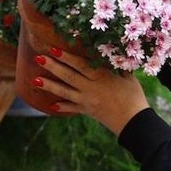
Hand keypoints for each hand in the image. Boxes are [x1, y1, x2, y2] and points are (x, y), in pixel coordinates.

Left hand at [32, 47, 149, 134]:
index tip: (53, 48)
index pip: (81, 64)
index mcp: (102, 77)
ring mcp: (87, 100)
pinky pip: (71, 108)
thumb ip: (116, 64)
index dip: (67, 56)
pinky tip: (51, 105)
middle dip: (52, 67)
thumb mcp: (127, 76)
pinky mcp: (87, 111)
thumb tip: (110, 49)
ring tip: (35, 80)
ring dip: (49, 86)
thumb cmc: (134, 96)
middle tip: (38, 58)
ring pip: (65, 92)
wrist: (135, 122)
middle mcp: (91, 88)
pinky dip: (62, 107)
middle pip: (68, 76)